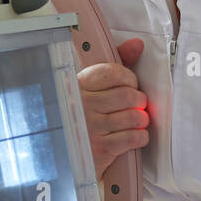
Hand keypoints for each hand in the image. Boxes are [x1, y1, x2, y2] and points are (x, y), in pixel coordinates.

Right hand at [77, 38, 150, 180]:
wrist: (59, 157)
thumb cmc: (78, 119)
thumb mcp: (88, 90)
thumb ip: (114, 66)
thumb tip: (137, 44)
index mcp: (77, 87)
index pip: (112, 72)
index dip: (128, 78)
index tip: (130, 84)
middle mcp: (82, 106)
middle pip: (128, 95)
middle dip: (139, 100)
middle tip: (136, 104)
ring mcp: (91, 128)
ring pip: (134, 116)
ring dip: (141, 119)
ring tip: (136, 120)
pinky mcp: (100, 150)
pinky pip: (133, 138)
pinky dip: (140, 136)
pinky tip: (134, 136)